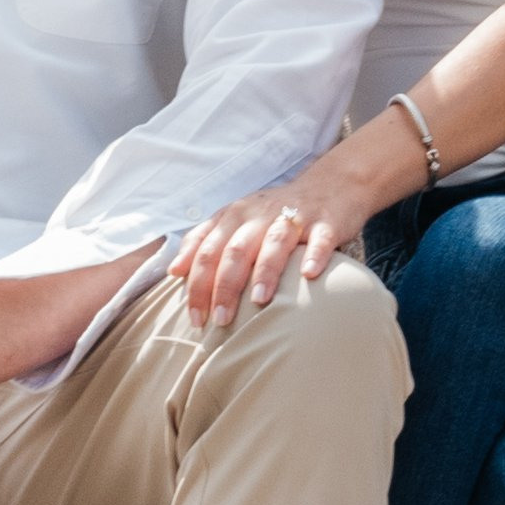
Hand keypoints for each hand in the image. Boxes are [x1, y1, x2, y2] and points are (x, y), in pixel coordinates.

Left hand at [172, 150, 377, 327]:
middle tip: (220, 320)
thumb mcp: (236, 220)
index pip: (206, 250)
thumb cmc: (276, 212)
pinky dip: (314, 255)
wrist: (331, 184)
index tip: (194, 317)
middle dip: (224, 286)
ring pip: (273, 243)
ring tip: (258, 301)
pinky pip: (319, 239)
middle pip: (234, 250)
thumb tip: (173, 271)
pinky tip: (309, 274)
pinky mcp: (326, 222)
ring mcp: (293, 217)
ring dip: (264, 271)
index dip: (197, 284)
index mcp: (234, 216)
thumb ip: (204, 242)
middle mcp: (259, 215)